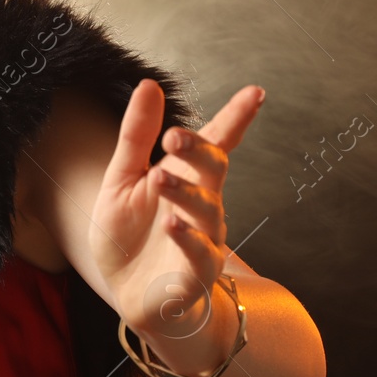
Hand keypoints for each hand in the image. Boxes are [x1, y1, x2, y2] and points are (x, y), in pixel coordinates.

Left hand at [91, 80, 263, 340]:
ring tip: (160, 179)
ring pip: (207, 211)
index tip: (254, 94)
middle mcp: (201, 204)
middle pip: (213, 170)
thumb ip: (135, 136)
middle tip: (174, 137)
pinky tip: (172, 225)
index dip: (235, 118)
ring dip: (185, 194)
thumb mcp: (121, 179)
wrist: (126, 292)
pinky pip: (200, 254)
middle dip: (199, 151)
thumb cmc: (128, 234)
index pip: (215, 143)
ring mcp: (203, 238)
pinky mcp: (195, 274)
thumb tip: (150, 85)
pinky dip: (188, 240)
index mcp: (184, 176)